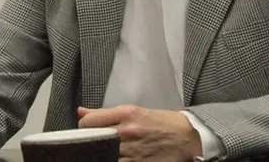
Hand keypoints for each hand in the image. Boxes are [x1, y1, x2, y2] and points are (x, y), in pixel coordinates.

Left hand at [77, 105, 201, 160]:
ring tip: (103, 152)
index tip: (87, 130)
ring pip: (102, 156)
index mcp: (126, 114)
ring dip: (100, 154)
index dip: (84, 127)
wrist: (187, 137)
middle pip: (93, 140)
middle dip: (90, 142)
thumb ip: (106, 113)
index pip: (89, 122)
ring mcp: (132, 151)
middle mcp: (127, 132)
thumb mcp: (135, 111)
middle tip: (94, 143)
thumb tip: (81, 112)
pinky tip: (115, 158)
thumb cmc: (161, 123)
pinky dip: (112, 161)